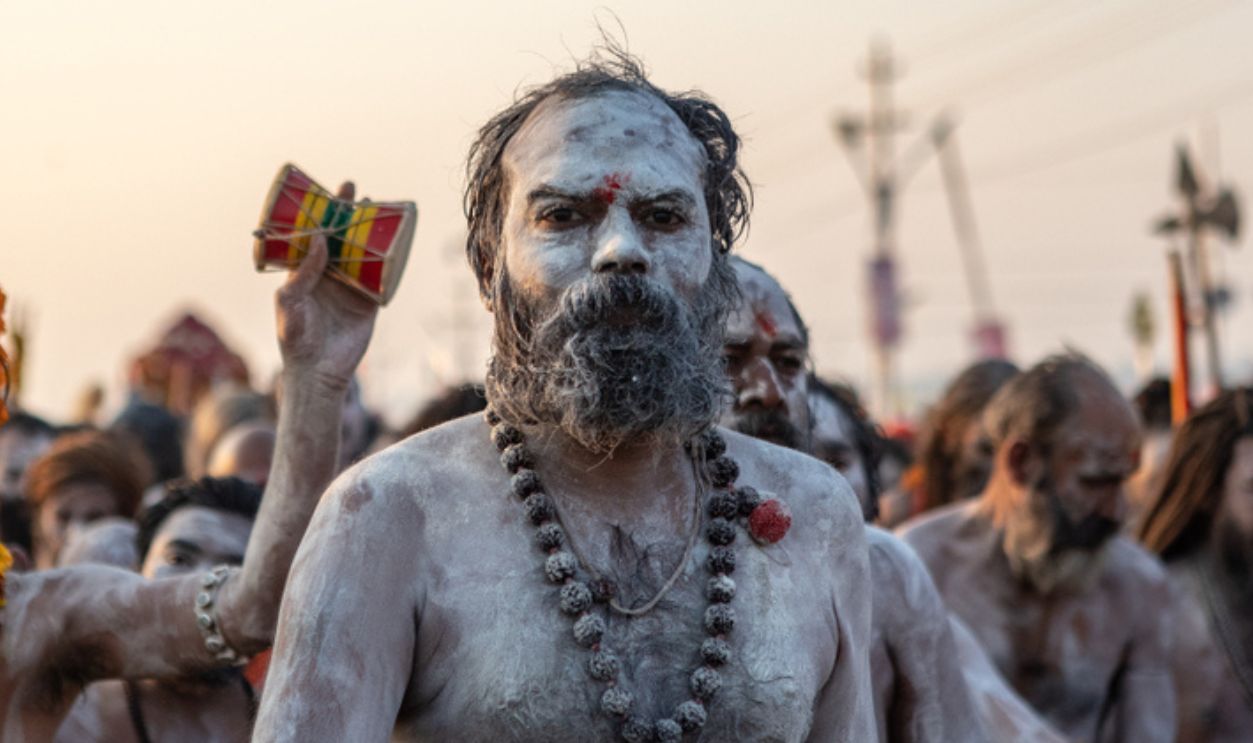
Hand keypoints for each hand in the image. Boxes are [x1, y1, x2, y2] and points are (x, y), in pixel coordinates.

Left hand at [274, 182, 378, 391]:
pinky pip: (381, 277)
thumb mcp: (290, 302)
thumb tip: (318, 238)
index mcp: (305, 272)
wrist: (319, 371)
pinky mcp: (369, 302)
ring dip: (370, 233)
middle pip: (341, 238)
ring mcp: (350, 287)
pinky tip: (396, 244)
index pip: (314, 235)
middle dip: (349, 215)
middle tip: (357, 192)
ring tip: (379, 211)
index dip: (322, 213)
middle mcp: (328, 275)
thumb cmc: (295, 338)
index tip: (331, 193)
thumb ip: (303, 271)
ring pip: (362, 252)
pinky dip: (389, 261)